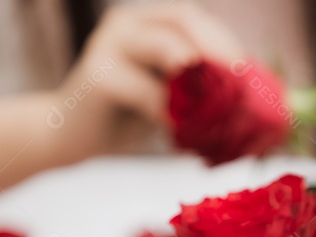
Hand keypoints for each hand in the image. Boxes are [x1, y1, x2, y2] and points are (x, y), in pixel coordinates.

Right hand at [49, 3, 242, 158]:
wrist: (65, 138)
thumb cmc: (122, 117)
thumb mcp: (164, 95)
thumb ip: (193, 87)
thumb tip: (249, 99)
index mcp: (145, 22)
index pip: (192, 18)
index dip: (223, 41)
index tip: (250, 73)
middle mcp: (125, 24)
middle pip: (181, 20)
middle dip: (217, 50)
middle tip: (241, 84)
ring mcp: (107, 46)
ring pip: (165, 49)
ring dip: (199, 79)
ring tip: (219, 107)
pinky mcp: (95, 77)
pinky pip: (145, 91)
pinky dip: (170, 112)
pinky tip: (184, 133)